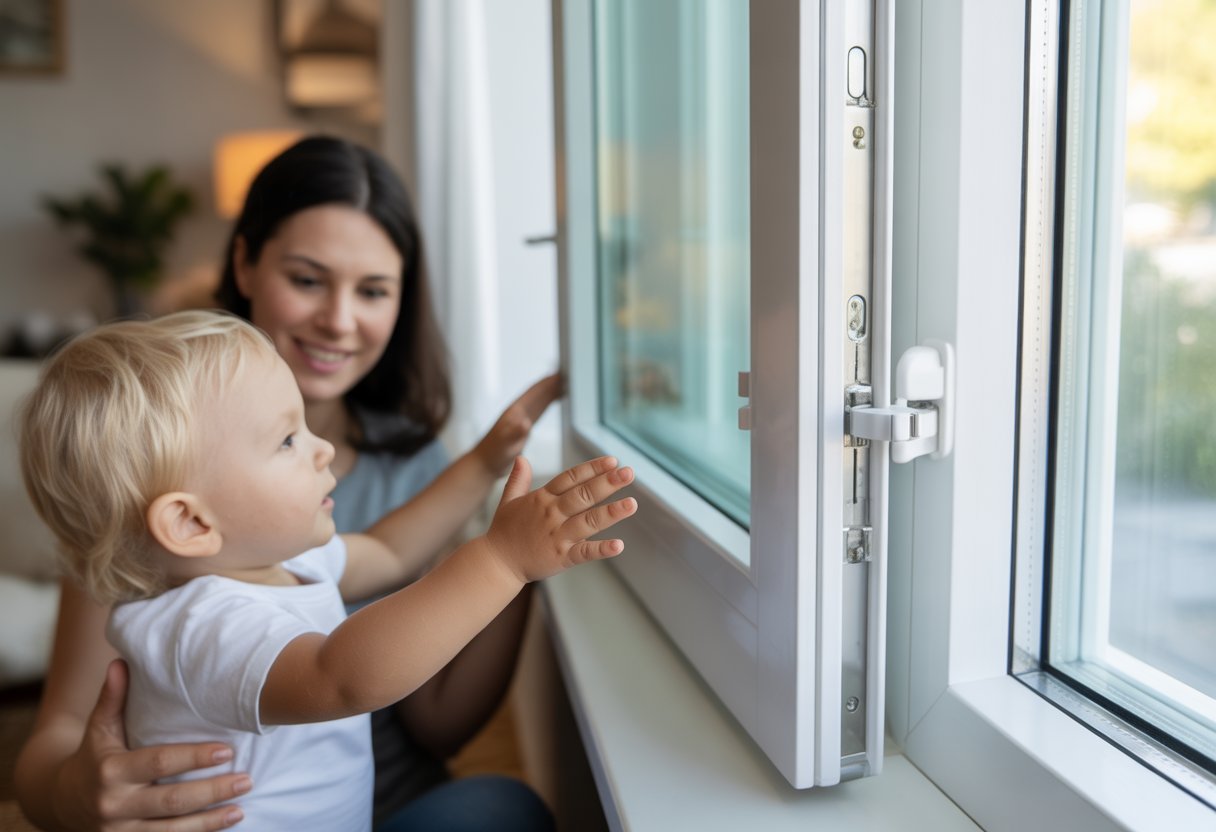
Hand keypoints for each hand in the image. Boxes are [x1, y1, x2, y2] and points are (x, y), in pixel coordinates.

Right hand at [53, 660, 249, 829]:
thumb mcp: (99, 728)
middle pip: (171, 801)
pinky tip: (224, 825)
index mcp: (111, 770)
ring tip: (241, 808)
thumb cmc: (93, 756)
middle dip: (211, 791)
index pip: (159, 763)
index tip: (227, 750)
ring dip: (210, 820)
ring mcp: (119, 831)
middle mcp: (114, 805)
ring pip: (171, 830)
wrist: (61, 802)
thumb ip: (112, 698)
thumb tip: (121, 661)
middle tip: (246, 779)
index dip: (193, 757)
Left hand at [472, 373, 562, 476]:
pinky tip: (556, 400)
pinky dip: (550, 401)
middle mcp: (519, 411)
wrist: (485, 464)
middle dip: (554, 382)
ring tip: (568, 381)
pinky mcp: (524, 427)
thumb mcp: (505, 444)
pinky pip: (540, 409)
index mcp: (515, 411)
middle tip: (570, 372)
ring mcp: (521, 418)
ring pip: (541, 399)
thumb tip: (526, 423)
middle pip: (540, 392)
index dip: (548, 382)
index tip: (561, 373)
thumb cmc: (493, 454)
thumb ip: (515, 433)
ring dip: (553, 389)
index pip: (534, 392)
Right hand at [485, 455, 636, 582]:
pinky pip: (584, 553)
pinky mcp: (561, 557)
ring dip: (611, 512)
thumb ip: (518, 479)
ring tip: (631, 504)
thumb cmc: (504, 531)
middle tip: (629, 473)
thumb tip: (521, 457)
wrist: (496, 563)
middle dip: (607, 483)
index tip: (612, 461)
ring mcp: (557, 536)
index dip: (591, 468)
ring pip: (588, 521)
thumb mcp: (508, 500)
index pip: (570, 478)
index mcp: (542, 498)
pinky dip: (601, 549)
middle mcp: (551, 514)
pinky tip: (619, 545)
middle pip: (582, 495)